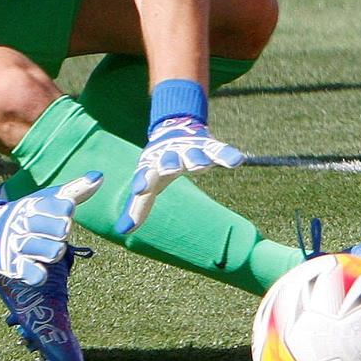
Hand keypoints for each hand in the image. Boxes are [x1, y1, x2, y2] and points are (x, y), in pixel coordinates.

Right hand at [0, 173, 101, 283]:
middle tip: (60, 231)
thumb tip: (100, 176)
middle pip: (61, 230)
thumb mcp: (51, 198)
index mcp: (36, 205)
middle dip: (63, 230)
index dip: (67, 209)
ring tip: (54, 249)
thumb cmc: (32, 213)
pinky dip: (39, 273)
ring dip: (56, 250)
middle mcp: (26, 224)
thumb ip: (76, 189)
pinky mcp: (13, 267)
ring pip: (52, 252)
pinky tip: (41, 268)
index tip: (66, 209)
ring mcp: (19, 246)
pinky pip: (33, 274)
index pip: (64, 206)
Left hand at [114, 117, 243, 234]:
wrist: (175, 129)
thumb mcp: (149, 183)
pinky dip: (228, 154)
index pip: (145, 174)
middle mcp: (170, 156)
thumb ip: (138, 207)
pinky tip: (238, 160)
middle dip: (170, 164)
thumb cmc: (159, 164)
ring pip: (194, 154)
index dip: (142, 181)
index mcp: (152, 166)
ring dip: (197, 159)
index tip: (139, 188)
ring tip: (202, 165)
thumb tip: (123, 231)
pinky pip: (220, 150)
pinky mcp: (209, 145)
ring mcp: (190, 149)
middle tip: (171, 168)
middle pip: (170, 161)